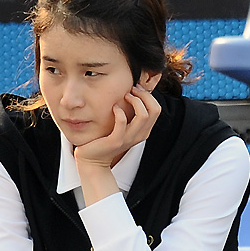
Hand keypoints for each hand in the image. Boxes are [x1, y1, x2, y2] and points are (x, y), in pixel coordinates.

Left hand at [74, 86, 161, 204]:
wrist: (93, 160)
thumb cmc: (105, 140)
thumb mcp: (122, 127)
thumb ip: (129, 116)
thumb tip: (132, 94)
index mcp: (143, 131)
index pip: (156, 109)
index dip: (148, 96)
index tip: (135, 90)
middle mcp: (139, 135)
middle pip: (154, 110)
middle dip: (144, 95)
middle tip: (131, 91)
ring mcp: (128, 139)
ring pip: (143, 115)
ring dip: (135, 101)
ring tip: (124, 96)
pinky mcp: (116, 141)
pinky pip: (122, 122)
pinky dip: (119, 111)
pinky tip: (114, 107)